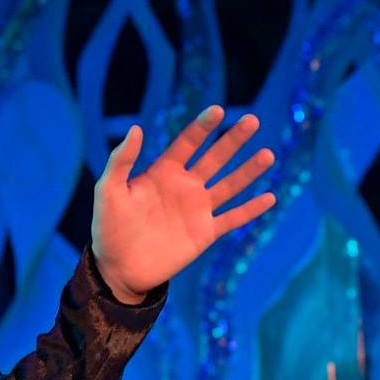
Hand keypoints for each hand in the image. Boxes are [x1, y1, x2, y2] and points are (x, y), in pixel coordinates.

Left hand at [90, 106, 277, 302]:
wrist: (119, 269)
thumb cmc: (109, 229)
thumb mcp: (109, 192)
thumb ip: (120, 161)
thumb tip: (135, 128)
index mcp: (163, 172)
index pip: (188, 143)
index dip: (202, 127)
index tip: (218, 110)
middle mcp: (185, 186)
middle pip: (215, 158)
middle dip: (233, 140)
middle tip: (253, 120)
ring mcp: (197, 210)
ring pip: (229, 185)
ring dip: (248, 170)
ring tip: (268, 154)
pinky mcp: (205, 234)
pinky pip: (232, 219)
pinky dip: (251, 210)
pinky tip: (270, 198)